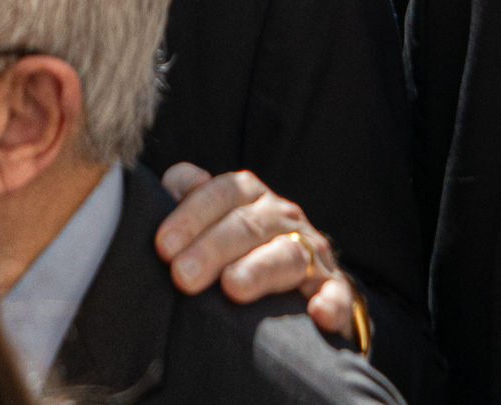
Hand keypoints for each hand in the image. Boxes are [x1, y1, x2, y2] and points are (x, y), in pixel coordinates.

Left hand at [154, 163, 362, 342]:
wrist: (303, 288)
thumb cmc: (242, 251)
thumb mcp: (215, 221)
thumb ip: (189, 201)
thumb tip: (169, 188)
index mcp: (251, 197)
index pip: (223, 192)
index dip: (191, 214)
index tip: (163, 245)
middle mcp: (284, 218)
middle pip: (249, 225)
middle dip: (212, 248)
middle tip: (181, 275)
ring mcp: (313, 254)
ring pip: (288, 255)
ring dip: (259, 270)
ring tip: (232, 287)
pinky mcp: (335, 290)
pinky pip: (337, 295)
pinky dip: (330, 302)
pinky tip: (316, 313)